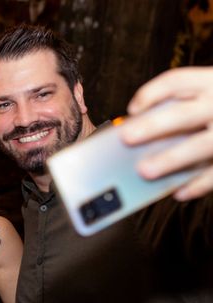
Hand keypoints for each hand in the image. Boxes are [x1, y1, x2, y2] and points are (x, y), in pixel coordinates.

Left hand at [121, 67, 212, 200]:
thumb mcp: (210, 93)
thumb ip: (183, 105)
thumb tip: (139, 128)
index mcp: (211, 82)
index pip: (177, 81)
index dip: (151, 93)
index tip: (132, 110)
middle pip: (183, 114)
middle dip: (154, 126)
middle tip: (127, 138)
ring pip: (201, 145)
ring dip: (172, 159)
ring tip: (145, 171)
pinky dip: (198, 184)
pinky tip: (179, 192)